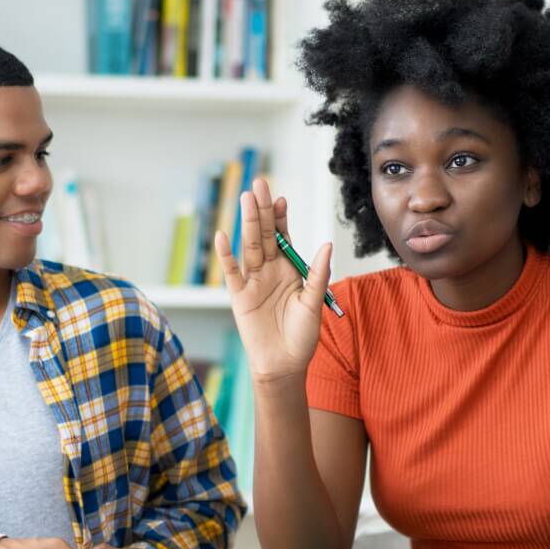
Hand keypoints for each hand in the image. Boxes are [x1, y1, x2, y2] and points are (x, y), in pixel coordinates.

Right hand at [214, 178, 333, 382]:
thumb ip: (317, 274)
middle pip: (264, 234)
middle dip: (261, 209)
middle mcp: (270, 270)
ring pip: (250, 246)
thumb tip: (326, 244)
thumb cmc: (302, 336)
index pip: (284, 236)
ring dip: (248, 223)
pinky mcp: (240, 296)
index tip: (280, 198)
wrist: (284, 364)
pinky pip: (232, 273)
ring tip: (246, 199)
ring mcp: (253, 281)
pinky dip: (226, 256)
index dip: (281, 217)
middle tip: (258, 184)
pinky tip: (223, 236)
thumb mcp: (314, 303)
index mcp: (289, 269)